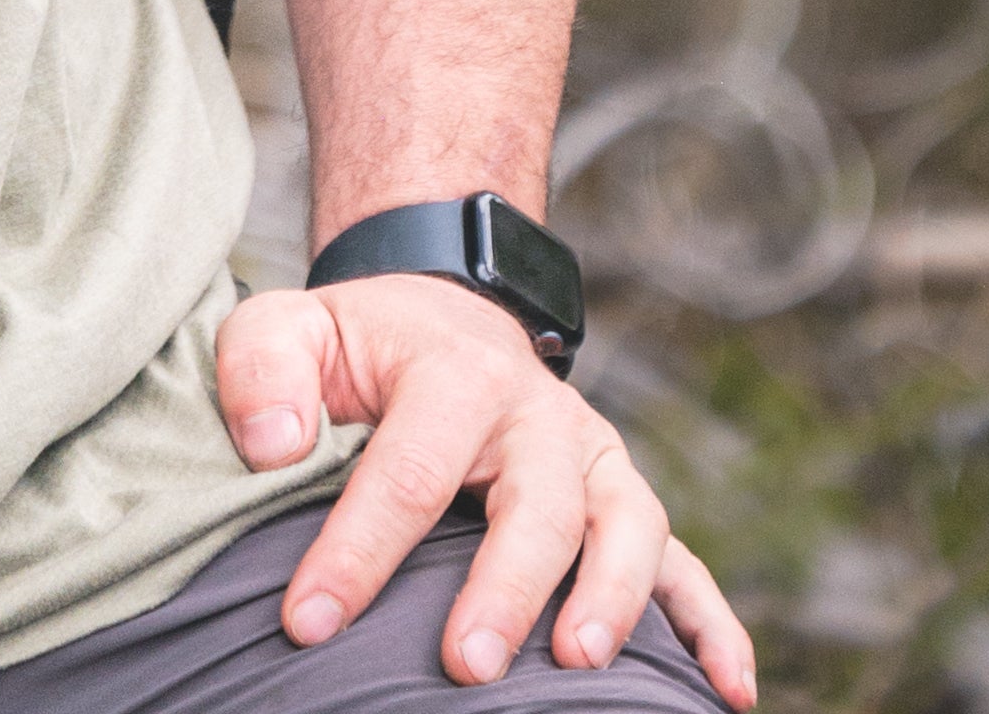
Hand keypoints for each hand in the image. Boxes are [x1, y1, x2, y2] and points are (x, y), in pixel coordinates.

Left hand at [211, 273, 755, 704]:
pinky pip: (685, 564)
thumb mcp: (292, 329)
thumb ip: (262, 370)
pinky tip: (726, 691)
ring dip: (612, 597)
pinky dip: (713, 625)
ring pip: (628, 526)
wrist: (442, 314)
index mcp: (454, 372)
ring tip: (578, 663)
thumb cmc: (357, 348)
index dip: (356, 551)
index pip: (407, 468)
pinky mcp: (622, 501)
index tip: (307, 623)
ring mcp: (593, 458)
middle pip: (537, 503)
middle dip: (504, 587)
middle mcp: (539, 415)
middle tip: (464, 665)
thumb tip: (271, 446)